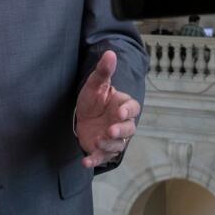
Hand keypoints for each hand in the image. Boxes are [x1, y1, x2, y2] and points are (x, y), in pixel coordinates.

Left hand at [75, 50, 141, 167]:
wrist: (82, 117)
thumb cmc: (93, 99)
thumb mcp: (95, 84)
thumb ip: (103, 71)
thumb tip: (110, 53)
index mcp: (123, 106)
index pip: (133, 108)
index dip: (128, 111)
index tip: (119, 112)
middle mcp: (121, 124)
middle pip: (129, 130)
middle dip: (121, 131)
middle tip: (110, 131)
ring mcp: (113, 138)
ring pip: (118, 145)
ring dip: (108, 145)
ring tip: (97, 141)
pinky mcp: (102, 150)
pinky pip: (102, 157)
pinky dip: (95, 160)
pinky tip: (86, 162)